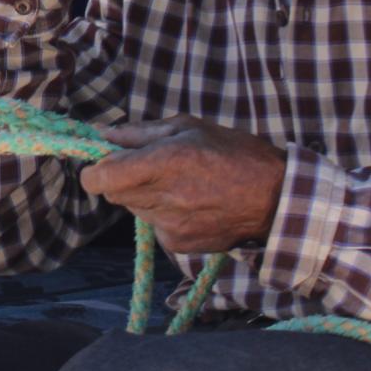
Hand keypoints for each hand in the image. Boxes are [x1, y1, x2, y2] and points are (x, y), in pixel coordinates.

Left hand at [78, 116, 287, 253]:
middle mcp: (163, 197)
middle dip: (122, 178)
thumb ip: (139, 132)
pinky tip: (190, 204)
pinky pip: (153, 225)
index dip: (95, 170)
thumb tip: (102, 134)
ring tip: (180, 184)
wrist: (276, 199)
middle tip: (151, 167)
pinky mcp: (177, 244)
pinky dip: (162, 214)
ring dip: (144, 195)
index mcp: (164, 162)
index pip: (100, 179)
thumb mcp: (189, 127)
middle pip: (113, 193)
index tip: (105, 161)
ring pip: (133, 208)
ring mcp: (170, 225)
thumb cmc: (235, 153)